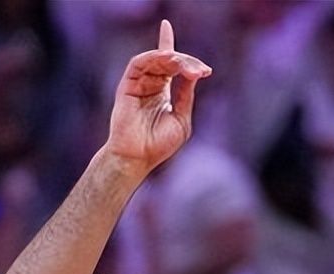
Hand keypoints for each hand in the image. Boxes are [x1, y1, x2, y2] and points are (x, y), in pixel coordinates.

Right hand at [106, 21, 210, 176]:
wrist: (137, 157)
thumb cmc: (157, 145)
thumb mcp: (181, 119)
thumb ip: (186, 95)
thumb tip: (195, 73)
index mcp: (162, 92)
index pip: (172, 66)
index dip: (185, 56)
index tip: (205, 68)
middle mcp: (150, 84)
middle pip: (170, 61)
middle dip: (186, 62)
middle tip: (200, 71)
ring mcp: (138, 83)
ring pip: (156, 59)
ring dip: (173, 58)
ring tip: (185, 65)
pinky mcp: (127, 84)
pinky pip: (139, 62)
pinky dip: (154, 57)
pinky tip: (169, 60)